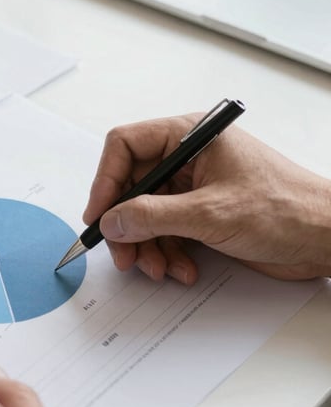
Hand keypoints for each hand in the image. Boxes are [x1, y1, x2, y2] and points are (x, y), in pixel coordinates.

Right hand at [83, 114, 330, 282]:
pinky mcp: (200, 213)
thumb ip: (152, 216)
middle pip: (131, 187)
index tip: (98, 215)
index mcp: (189, 137)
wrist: (326, 239)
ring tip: (159, 268)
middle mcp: (187, 158)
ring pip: (144, 215)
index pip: (126, 146)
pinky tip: (182, 268)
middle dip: (126, 225)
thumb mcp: (210, 212)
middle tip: (124, 254)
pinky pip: (165, 232)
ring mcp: (193, 187)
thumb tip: (111, 221)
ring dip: (147, 246)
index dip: (105, 181)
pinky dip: (167, 253)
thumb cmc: (288, 208)